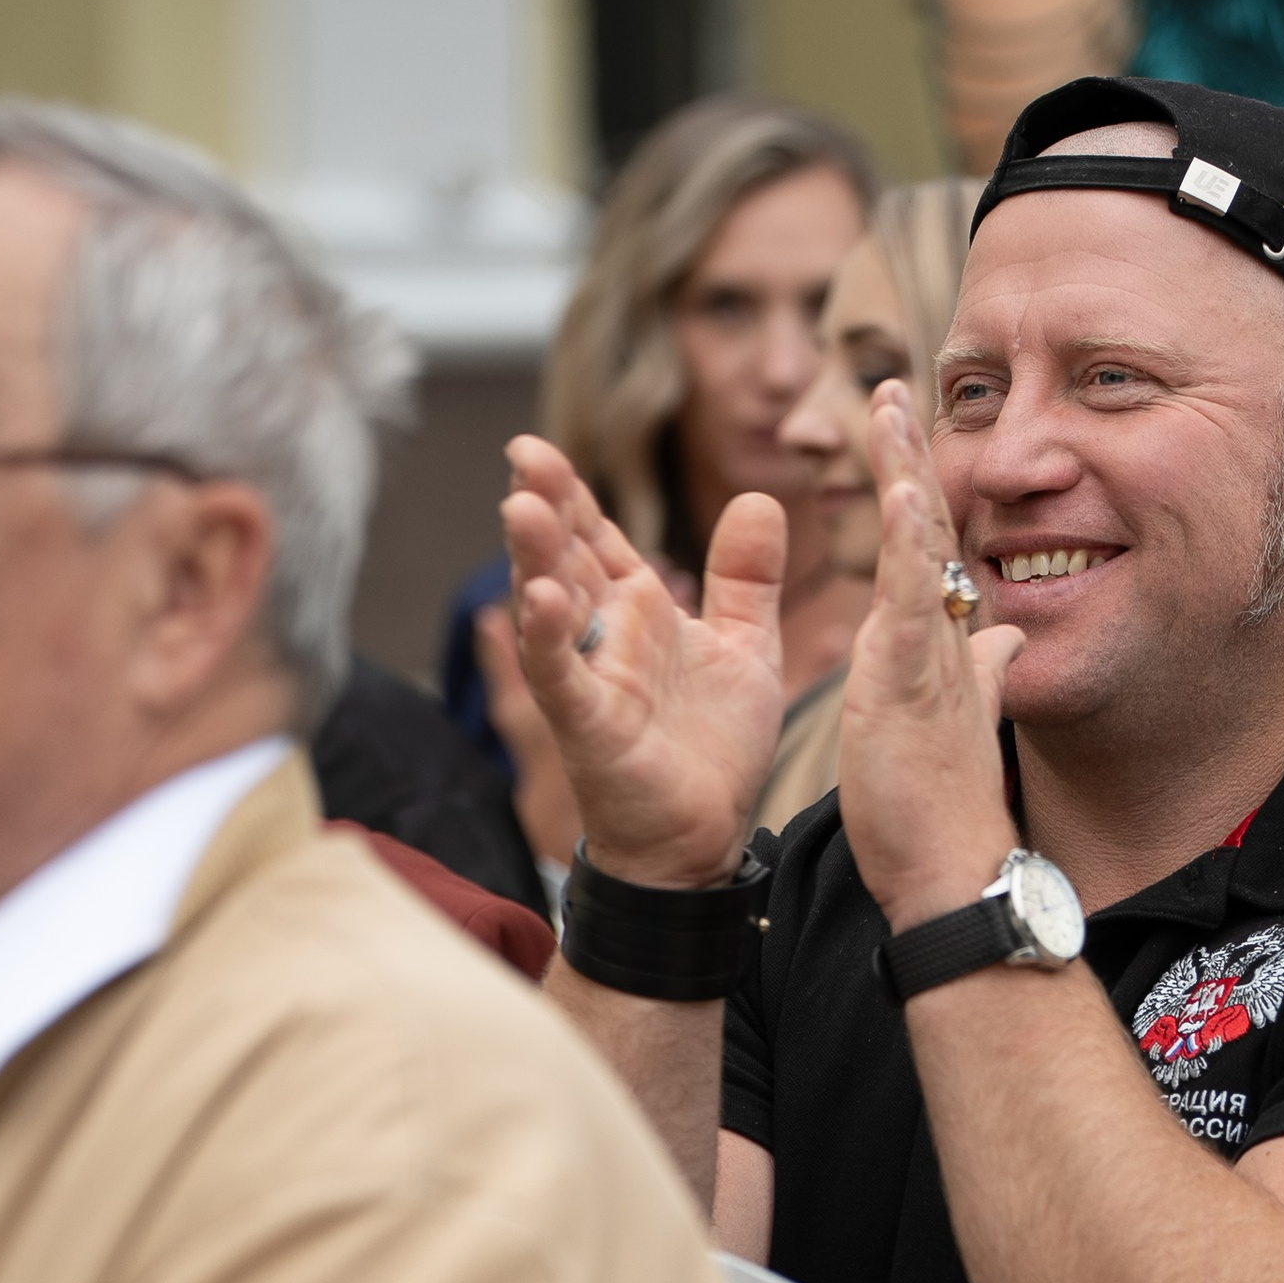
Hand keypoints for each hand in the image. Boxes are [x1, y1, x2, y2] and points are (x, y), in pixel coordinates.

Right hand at [500, 438, 785, 888]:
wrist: (703, 838)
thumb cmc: (711, 748)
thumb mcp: (745, 648)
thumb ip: (746, 578)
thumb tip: (761, 499)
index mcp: (639, 611)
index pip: (598, 538)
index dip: (572, 494)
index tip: (538, 444)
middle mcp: (606, 636)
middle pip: (567, 557)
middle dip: (544, 506)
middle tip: (524, 452)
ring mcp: (591, 679)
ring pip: (552, 605)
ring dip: (537, 557)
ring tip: (522, 507)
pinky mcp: (588, 727)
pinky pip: (561, 676)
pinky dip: (549, 637)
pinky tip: (540, 597)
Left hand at [837, 384, 1028, 933]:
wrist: (959, 875)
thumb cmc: (948, 814)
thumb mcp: (962, 724)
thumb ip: (986, 672)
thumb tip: (1005, 636)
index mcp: (944, 648)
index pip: (929, 552)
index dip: (916, 489)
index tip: (900, 431)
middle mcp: (945, 640)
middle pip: (926, 530)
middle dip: (908, 457)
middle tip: (889, 389)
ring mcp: (932, 656)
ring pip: (919, 549)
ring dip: (903, 474)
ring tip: (886, 410)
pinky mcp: (915, 680)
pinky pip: (912, 599)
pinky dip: (904, 544)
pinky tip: (898, 494)